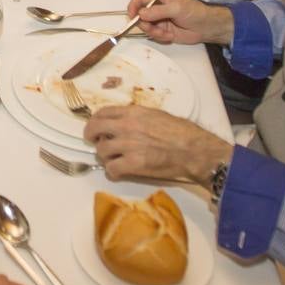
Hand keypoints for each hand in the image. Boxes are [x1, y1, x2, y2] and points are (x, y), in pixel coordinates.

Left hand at [85, 105, 232, 183]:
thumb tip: (124, 122)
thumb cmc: (180, 131)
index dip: (95, 121)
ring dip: (105, 156)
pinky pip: (111, 169)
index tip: (96, 127)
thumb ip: (136, 117)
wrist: (192, 149)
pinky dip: (113, 172)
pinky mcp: (133, 164)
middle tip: (95, 143)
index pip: (102, 113)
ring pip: (101, 151)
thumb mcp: (155, 115)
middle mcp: (126, 126)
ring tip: (114, 160)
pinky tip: (119, 172)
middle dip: (92, 136)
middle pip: (95, 129)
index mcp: (132, 113)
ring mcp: (128, 145)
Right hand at [127, 0, 234, 45]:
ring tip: (165, 33)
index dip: (133, 6)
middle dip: (144, 24)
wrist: (206, 27)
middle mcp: (156, 7)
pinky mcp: (162, 30)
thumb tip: (140, 13)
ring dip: (153, 32)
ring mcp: (158, 19)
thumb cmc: (194, 12)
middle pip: (139, 14)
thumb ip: (158, 11)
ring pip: (145, 26)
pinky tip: (170, 36)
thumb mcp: (176, 8)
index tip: (132, 16)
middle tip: (153, 28)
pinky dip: (159, 37)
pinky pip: (153, 35)